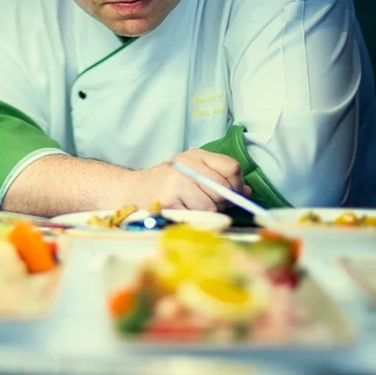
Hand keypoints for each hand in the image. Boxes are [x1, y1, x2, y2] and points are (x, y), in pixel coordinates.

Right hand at [125, 149, 252, 211]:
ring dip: (206, 213)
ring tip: (191, 209)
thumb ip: (218, 180)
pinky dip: (193, 219)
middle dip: (222, 203)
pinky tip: (181, 213)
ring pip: (211, 205)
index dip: (236, 186)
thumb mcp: (191, 174)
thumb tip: (248, 191)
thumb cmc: (163, 185)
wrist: (128, 191)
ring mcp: (178, 181)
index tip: (231, 196)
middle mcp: (187, 164)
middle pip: (223, 188)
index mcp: (196, 155)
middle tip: (209, 206)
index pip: (231, 168)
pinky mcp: (170, 199)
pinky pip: (196, 215)